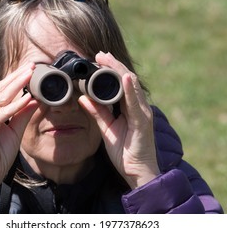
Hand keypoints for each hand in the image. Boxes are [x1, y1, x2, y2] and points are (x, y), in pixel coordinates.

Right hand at [0, 63, 38, 204]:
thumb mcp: (15, 132)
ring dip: (17, 84)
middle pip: (1, 89)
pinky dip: (16, 105)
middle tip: (32, 65)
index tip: (30, 69)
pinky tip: (28, 97)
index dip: (16, 79)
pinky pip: (3, 113)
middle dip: (18, 76)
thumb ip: (22, 115)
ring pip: (1, 97)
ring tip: (30, 73)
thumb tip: (34, 99)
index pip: (2, 91)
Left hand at [79, 52, 159, 188]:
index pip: (122, 83)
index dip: (111, 69)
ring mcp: (143, 113)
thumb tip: (83, 98)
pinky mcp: (143, 122)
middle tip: (100, 54)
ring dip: (120, 70)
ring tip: (108, 59)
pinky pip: (137, 104)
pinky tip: (125, 78)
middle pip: (127, 80)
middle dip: (114, 65)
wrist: (139, 173)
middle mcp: (139, 107)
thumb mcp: (107, 129)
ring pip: (132, 86)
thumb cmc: (125, 151)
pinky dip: (131, 90)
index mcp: (131, 108)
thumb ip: (98, 113)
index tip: (98, 59)